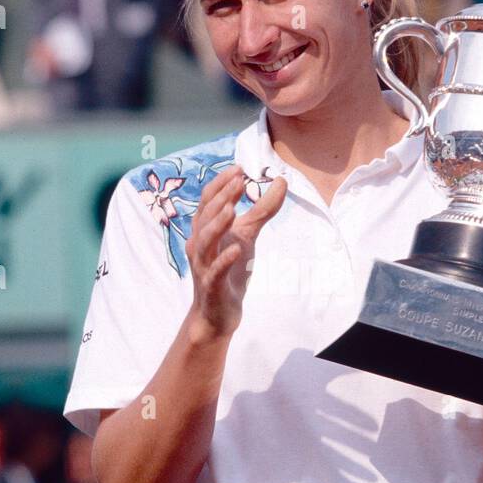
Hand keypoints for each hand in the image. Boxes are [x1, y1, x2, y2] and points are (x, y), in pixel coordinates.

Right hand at [186, 163, 286, 339]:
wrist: (218, 313)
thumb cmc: (230, 269)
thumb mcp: (247, 235)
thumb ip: (261, 210)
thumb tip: (281, 182)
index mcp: (206, 229)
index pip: (208, 201)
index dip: (221, 184)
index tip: (239, 169)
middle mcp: (200, 244)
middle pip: (205, 216)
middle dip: (221, 197)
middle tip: (239, 181)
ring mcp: (203, 266)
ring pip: (205, 241)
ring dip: (218, 224)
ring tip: (233, 209)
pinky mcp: (211, 286)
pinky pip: (214, 271)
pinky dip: (224, 260)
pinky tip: (237, 251)